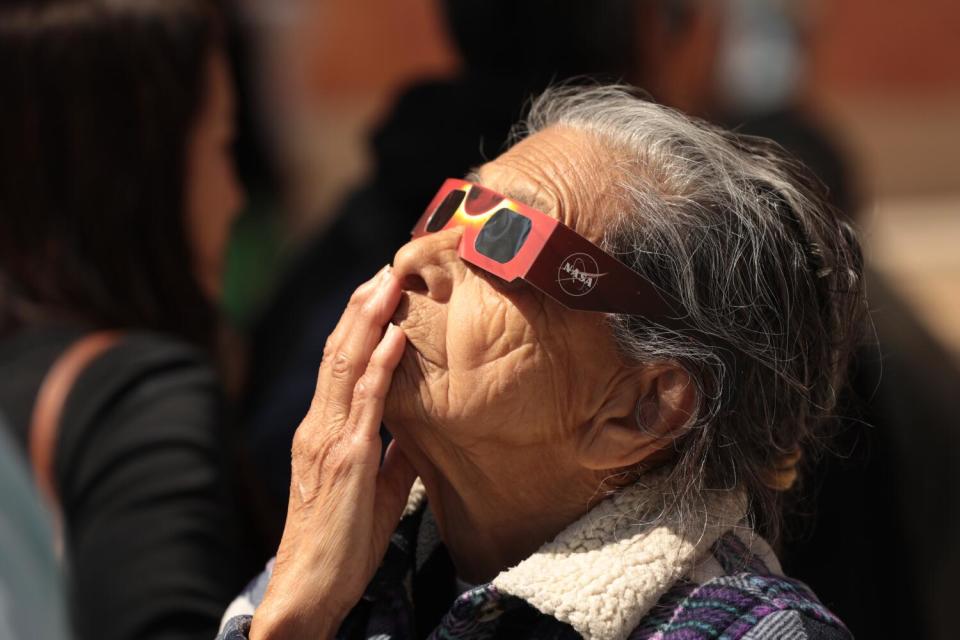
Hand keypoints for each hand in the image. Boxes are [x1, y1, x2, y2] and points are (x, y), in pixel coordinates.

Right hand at [249, 266, 416, 639]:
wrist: (310, 587)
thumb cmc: (343, 542)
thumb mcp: (374, 488)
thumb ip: (392, 453)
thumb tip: (416, 429)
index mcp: (324, 430)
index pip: (338, 364)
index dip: (357, 325)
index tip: (380, 291)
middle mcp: (319, 425)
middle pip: (337, 351)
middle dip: (361, 307)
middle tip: (385, 268)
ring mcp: (328, 438)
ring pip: (344, 364)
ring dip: (368, 319)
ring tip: (388, 281)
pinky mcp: (346, 459)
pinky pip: (364, 403)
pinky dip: (379, 365)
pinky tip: (393, 336)